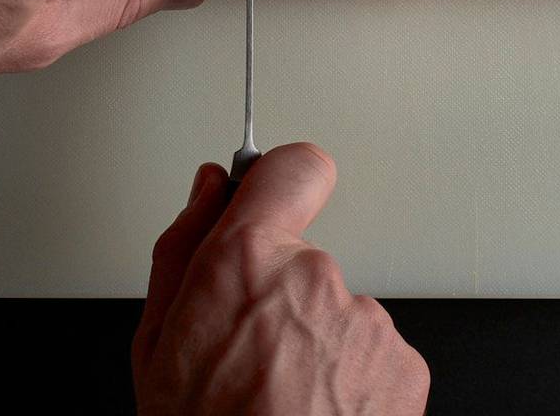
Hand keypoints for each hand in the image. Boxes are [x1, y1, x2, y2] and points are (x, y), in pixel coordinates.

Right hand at [134, 144, 429, 414]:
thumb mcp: (154, 343)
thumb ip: (183, 247)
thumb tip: (209, 192)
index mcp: (245, 261)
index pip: (291, 167)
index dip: (281, 178)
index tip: (275, 189)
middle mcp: (314, 277)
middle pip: (305, 260)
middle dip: (281, 299)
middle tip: (249, 361)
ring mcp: (366, 322)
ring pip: (339, 313)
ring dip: (317, 347)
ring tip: (281, 402)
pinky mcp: (404, 365)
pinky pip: (373, 354)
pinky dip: (352, 383)